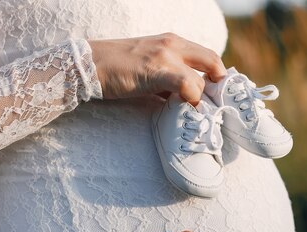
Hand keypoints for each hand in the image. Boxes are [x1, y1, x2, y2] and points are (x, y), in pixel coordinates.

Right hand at [88, 33, 226, 103]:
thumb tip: (185, 101)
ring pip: (201, 79)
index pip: (208, 56)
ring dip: (201, 99)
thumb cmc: (116, 70)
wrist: (88, 65)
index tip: (213, 96)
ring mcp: (166, 56)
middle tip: (212, 106)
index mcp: (172, 42)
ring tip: (194, 113)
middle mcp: (173, 44)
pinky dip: (191, 100)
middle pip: (213, 62)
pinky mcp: (157, 70)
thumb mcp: (149, 68)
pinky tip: (183, 110)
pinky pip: (187, 86)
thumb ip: (169, 81)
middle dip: (217, 87)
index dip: (216, 77)